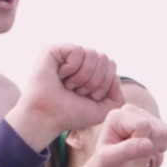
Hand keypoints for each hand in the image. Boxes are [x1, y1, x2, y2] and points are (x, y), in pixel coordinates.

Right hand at [8, 44, 124, 149]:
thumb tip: (114, 75)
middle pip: (105, 58)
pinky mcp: (54, 49)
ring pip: (93, 54)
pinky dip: (72, 68)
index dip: (105, 83)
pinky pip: (78, 51)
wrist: (48, 118)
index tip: (89, 97)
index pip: (111, 65)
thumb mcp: (103, 109)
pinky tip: (60, 76)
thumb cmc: (73, 114)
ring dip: (83, 77)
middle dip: (95, 81)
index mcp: (91, 70)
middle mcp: (80, 60)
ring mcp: (67, 54)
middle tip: (78, 92)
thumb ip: (117, 95)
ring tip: (69, 86)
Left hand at [75, 105, 166, 166]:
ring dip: (157, 147)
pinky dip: (162, 146)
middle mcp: (132, 111)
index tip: (129, 154)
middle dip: (151, 147)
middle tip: (135, 155)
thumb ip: (127, 151)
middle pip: (157, 129)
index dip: (142, 144)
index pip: (144, 126)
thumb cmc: (107, 166)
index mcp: (117, 116)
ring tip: (140, 153)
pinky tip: (148, 150)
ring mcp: (145, 115)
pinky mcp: (155, 122)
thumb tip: (148, 144)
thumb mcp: (110, 161)